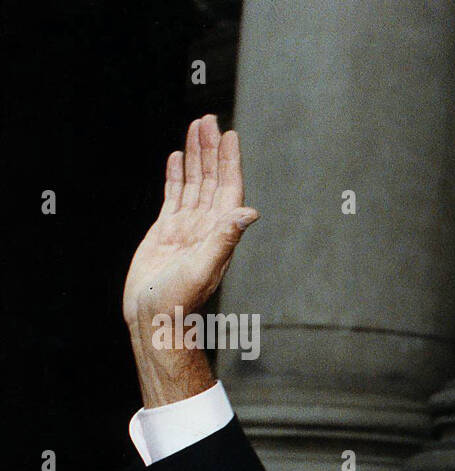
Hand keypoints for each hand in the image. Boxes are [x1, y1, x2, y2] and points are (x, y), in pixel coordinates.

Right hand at [122, 114, 258, 405]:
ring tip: (196, 128)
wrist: (155, 318)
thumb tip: (250, 212)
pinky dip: (177, 176)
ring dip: (196, 156)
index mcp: (219, 232)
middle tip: (210, 119)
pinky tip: (179, 158)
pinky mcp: (166, 232)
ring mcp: (186, 228)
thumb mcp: (204, 266)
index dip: (229, 161)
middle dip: (211, 149)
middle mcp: (206, 227)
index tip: (230, 135)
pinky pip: (174, 196)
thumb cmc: (179, 300)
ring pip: (193, 183)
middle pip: (211, 179)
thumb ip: (226, 238)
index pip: (228, 188)